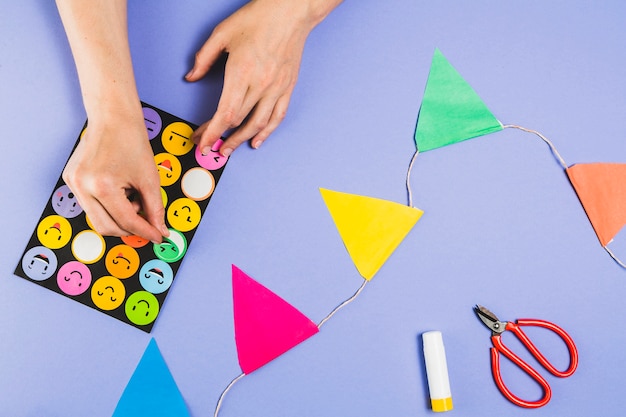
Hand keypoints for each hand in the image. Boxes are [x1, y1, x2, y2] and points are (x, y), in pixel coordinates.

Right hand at [62, 112, 167, 242]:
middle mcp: (82, 186)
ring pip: (97, 219)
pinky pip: (90, 206)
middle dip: (130, 229)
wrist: (113, 118)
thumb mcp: (150, 178)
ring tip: (133, 197)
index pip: (126, 221)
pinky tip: (120, 191)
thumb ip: (155, 208)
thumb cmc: (132, 142)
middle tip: (148, 223)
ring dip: (119, 217)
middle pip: (107, 227)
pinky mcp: (69, 180)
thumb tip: (160, 231)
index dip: (145, 231)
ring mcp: (72, 183)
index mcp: (102, 185)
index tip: (159, 236)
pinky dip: (108, 207)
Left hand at [186, 0, 331, 155]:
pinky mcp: (288, 88)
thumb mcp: (222, 33)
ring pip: (258, 124)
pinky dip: (267, 133)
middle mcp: (260, 83)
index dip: (213, 132)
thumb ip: (204, 58)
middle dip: (220, 137)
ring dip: (241, 140)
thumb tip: (192, 76)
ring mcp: (276, 88)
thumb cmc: (259, 18)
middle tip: (209, 145)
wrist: (291, 11)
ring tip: (228, 150)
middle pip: (238, 121)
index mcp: (242, 71)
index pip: (225, 113)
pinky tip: (256, 141)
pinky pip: (277, 117)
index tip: (203, 142)